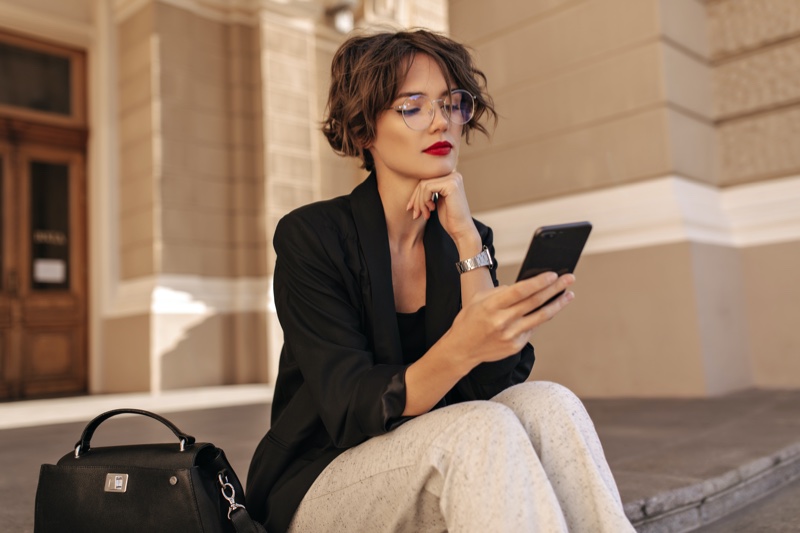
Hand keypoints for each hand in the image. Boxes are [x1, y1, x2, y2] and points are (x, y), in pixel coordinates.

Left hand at [406, 172, 475, 243]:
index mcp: (449, 176)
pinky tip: (432, 209)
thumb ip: (427, 190)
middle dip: (416, 199)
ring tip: (425, 214)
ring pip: (424, 185)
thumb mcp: (435, 200)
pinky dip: (424, 201)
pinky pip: (427, 188)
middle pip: (423, 181)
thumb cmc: (449, 218)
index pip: (425, 179)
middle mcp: (453, 173)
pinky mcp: (451, 184)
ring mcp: (453, 178)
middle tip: (417, 214)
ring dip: (420, 202)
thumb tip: (408, 182)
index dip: (415, 194)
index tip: (410, 208)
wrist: (462, 230)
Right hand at [444, 272, 575, 368]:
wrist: (462, 349)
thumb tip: (526, 285)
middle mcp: (502, 321)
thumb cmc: (470, 320)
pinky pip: (532, 329)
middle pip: (535, 302)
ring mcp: (510, 335)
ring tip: (569, 295)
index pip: (521, 291)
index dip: (539, 282)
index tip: (553, 274)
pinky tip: (549, 310)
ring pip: (541, 317)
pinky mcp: (515, 346)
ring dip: (557, 304)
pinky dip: (541, 318)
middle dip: (555, 289)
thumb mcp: (480, 300)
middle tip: (569, 279)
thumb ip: (502, 292)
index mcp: (492, 306)